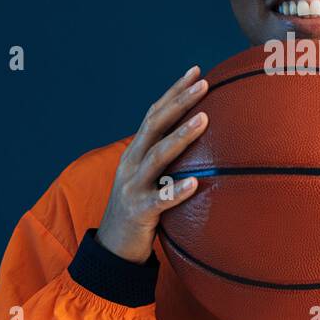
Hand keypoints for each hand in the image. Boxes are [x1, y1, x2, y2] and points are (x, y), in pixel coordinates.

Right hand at [95, 66, 209, 262]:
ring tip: (204, 119)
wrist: (113, 248)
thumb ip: (170, 160)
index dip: (174, 91)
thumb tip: (206, 142)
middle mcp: (132, 162)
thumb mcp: (151, 178)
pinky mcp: (139, 212)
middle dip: (179, 102)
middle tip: (205, 84)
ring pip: (157, 156)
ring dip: (181, 136)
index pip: (155, 113)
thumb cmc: (141, 209)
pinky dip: (177, 190)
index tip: (197, 72)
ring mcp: (133, 186)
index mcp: (136, 152)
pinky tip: (195, 183)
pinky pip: (160, 200)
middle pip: (155, 125)